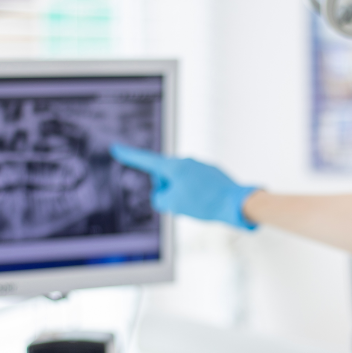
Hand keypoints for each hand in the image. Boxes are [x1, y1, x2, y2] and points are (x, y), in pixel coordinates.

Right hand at [109, 144, 259, 229]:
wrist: (236, 202)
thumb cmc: (204, 203)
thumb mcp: (173, 204)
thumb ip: (160, 198)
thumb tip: (164, 195)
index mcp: (174, 166)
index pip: (146, 160)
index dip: (129, 155)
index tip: (116, 147)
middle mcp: (186, 161)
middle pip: (164, 177)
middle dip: (166, 190)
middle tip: (181, 204)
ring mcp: (200, 166)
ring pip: (180, 183)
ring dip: (182, 195)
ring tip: (198, 205)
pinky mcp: (211, 173)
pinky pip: (195, 185)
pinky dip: (196, 196)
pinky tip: (207, 203)